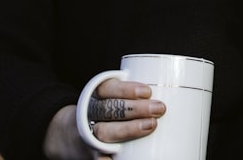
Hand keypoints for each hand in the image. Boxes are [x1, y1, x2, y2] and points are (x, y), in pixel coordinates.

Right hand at [43, 79, 164, 159]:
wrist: (68, 135)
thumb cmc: (104, 112)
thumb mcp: (111, 98)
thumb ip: (133, 96)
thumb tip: (175, 96)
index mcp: (95, 97)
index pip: (107, 89)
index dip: (126, 89)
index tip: (148, 91)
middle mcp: (90, 114)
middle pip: (110, 109)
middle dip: (135, 109)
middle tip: (159, 108)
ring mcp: (89, 135)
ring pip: (105, 131)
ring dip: (129, 129)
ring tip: (150, 126)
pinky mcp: (91, 154)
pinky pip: (99, 158)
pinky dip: (110, 158)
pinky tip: (122, 157)